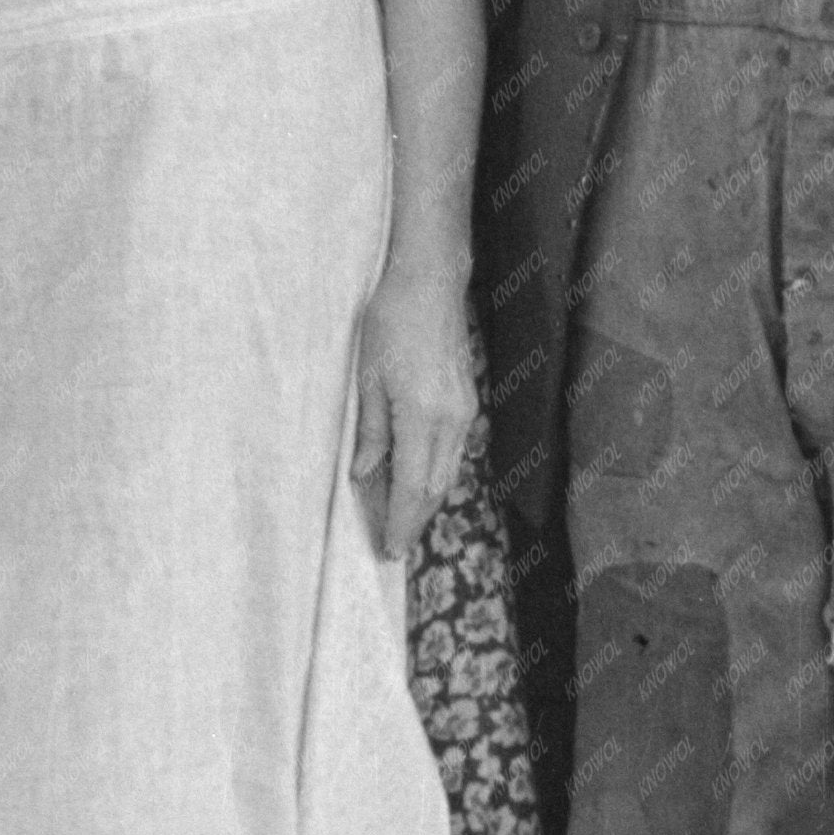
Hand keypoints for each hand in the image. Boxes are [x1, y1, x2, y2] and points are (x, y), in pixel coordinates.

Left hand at [349, 264, 475, 562]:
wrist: (430, 283)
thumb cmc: (390, 322)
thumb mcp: (367, 377)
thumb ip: (371, 431)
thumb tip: (365, 475)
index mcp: (421, 416)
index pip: (412, 486)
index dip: (400, 522)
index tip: (389, 550)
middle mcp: (450, 420)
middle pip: (435, 488)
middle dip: (415, 521)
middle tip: (393, 547)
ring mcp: (464, 411)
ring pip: (448, 473)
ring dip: (427, 502)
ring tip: (404, 523)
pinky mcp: (468, 401)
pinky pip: (454, 452)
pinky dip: (436, 475)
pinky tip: (419, 481)